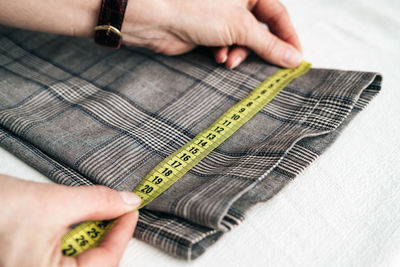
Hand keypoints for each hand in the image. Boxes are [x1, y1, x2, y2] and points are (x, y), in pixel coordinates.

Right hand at [0, 174, 140, 266]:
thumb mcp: (53, 203)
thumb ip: (97, 203)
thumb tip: (128, 202)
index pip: (106, 262)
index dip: (123, 232)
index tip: (131, 208)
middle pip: (94, 264)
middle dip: (107, 235)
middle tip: (116, 209)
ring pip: (80, 260)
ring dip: (91, 236)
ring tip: (94, 213)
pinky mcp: (29, 264)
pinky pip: (63, 258)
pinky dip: (74, 239)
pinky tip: (76, 222)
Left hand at [122, 0, 301, 67]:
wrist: (158, 20)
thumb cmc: (194, 8)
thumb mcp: (241, 27)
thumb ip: (269, 44)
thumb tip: (292, 57)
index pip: (279, 15)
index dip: (288, 38)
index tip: (296, 58)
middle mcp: (237, 2)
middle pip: (261, 30)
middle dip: (260, 50)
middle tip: (270, 67)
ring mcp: (223, 17)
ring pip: (244, 42)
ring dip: (239, 54)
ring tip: (229, 60)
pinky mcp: (210, 31)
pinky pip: (228, 46)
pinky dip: (225, 54)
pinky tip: (218, 57)